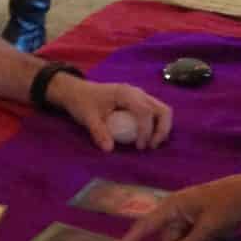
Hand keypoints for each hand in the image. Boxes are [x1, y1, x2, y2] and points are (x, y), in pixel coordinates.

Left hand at [46, 75, 172, 152]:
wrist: (78, 91)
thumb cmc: (83, 102)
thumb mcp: (87, 117)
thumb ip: (98, 132)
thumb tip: (109, 149)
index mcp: (125, 93)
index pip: (145, 111)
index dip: (146, 130)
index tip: (139, 147)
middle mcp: (137, 92)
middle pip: (162, 109)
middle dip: (161, 130)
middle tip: (151, 146)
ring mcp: (140, 96)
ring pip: (162, 110)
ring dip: (162, 128)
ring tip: (151, 144)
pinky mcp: (140, 102)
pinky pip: (156, 112)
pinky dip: (157, 126)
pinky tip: (147, 138)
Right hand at [105, 171, 240, 240]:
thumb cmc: (231, 205)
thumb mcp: (209, 228)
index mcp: (171, 206)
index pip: (141, 229)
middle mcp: (175, 208)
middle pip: (165, 239)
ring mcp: (187, 213)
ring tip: (218, 237)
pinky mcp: (198, 218)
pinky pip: (190, 237)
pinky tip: (219, 236)